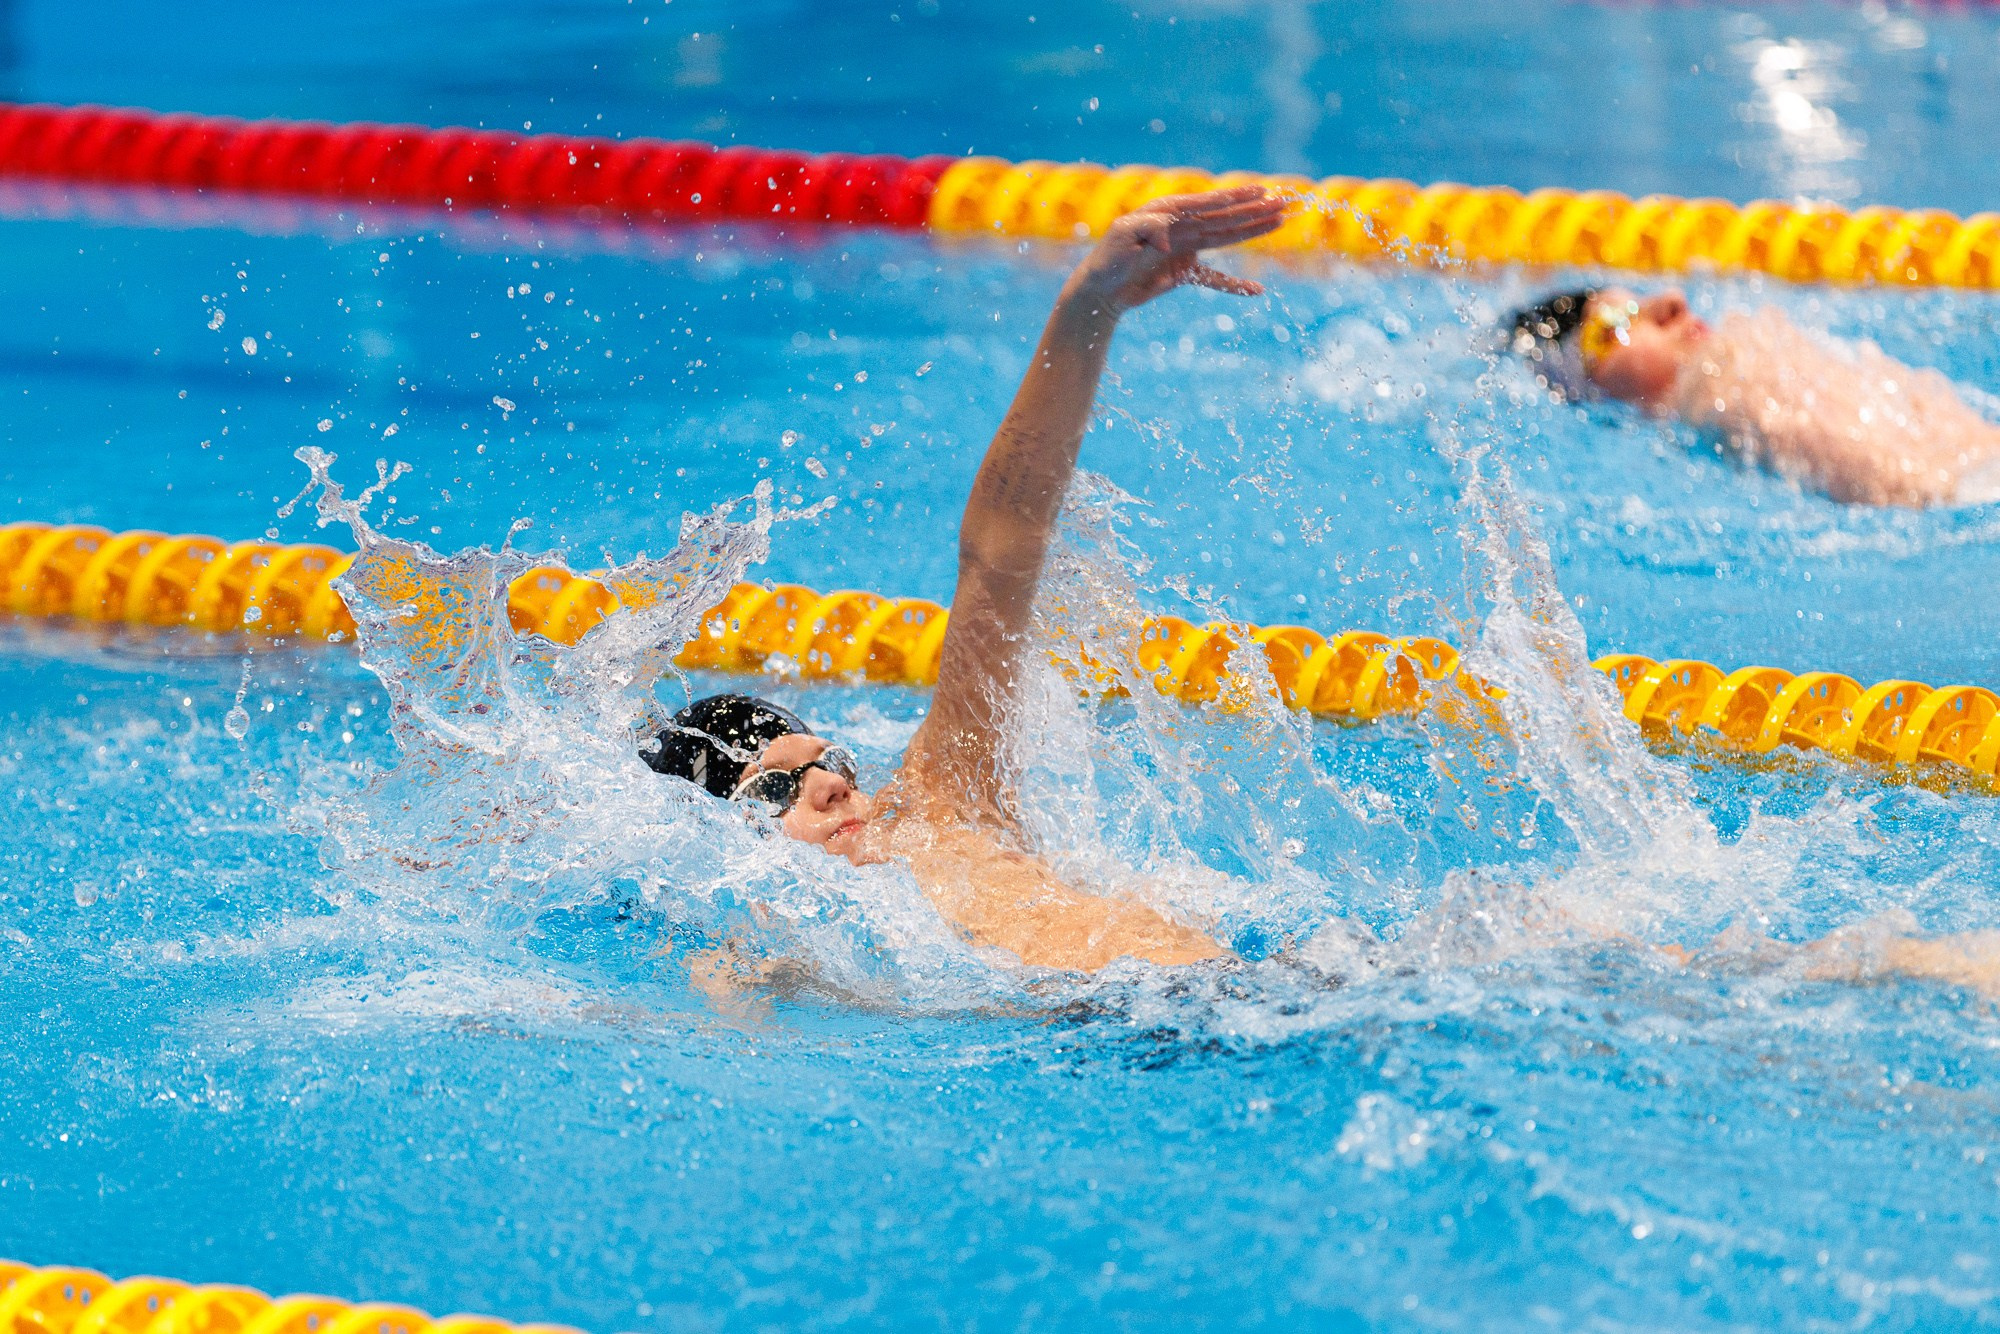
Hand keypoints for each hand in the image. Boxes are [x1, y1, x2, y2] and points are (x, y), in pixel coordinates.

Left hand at [1062, 186, 1288, 315]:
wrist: (1100, 292)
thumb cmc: (1107, 259)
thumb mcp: (1121, 238)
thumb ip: (1145, 228)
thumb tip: (1168, 235)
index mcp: (1168, 211)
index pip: (1207, 202)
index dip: (1235, 198)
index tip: (1260, 192)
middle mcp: (1182, 225)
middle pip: (1225, 217)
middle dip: (1255, 210)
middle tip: (1285, 202)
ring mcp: (1186, 248)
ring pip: (1226, 238)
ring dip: (1253, 231)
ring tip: (1280, 222)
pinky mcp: (1184, 272)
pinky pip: (1214, 277)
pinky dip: (1233, 285)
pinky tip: (1255, 291)